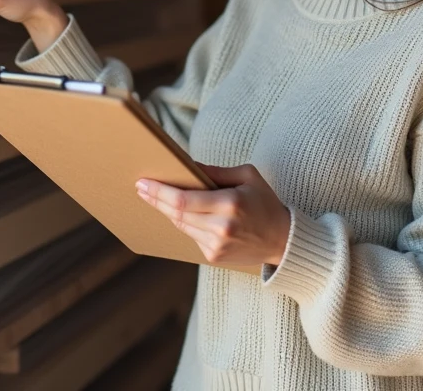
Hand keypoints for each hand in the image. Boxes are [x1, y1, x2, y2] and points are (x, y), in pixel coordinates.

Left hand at [136, 163, 290, 267]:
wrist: (282, 241)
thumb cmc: (265, 203)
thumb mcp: (248, 177)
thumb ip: (217, 171)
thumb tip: (188, 165)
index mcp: (230, 204)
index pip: (183, 200)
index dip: (160, 192)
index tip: (143, 183)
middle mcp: (221, 227)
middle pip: (176, 214)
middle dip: (156, 199)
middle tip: (140, 187)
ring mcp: (216, 245)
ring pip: (181, 225)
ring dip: (166, 211)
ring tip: (153, 196)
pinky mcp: (214, 256)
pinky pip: (190, 235)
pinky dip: (183, 222)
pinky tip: (177, 212)